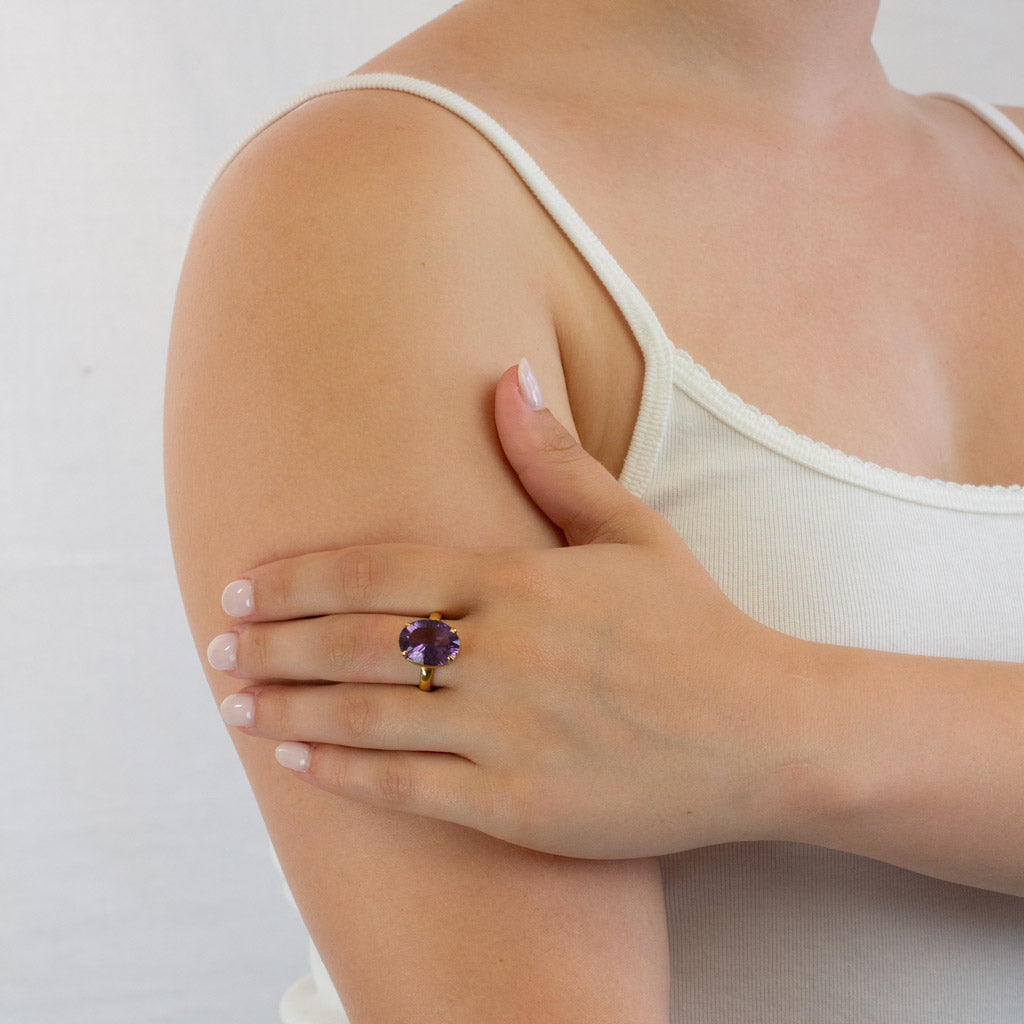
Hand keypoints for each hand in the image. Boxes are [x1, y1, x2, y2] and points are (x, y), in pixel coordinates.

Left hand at [209, 361, 798, 858]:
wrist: (766, 733)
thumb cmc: (697, 627)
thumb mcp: (633, 532)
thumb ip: (556, 461)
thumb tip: (506, 375)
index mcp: (523, 581)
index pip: (381, 572)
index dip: (300, 580)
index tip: (243, 587)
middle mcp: (505, 654)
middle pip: (358, 642)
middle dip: (275, 644)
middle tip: (217, 646)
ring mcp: (508, 733)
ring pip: (369, 717)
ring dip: (290, 707)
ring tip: (234, 702)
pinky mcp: (520, 805)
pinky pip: (410, 789)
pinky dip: (344, 773)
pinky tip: (297, 761)